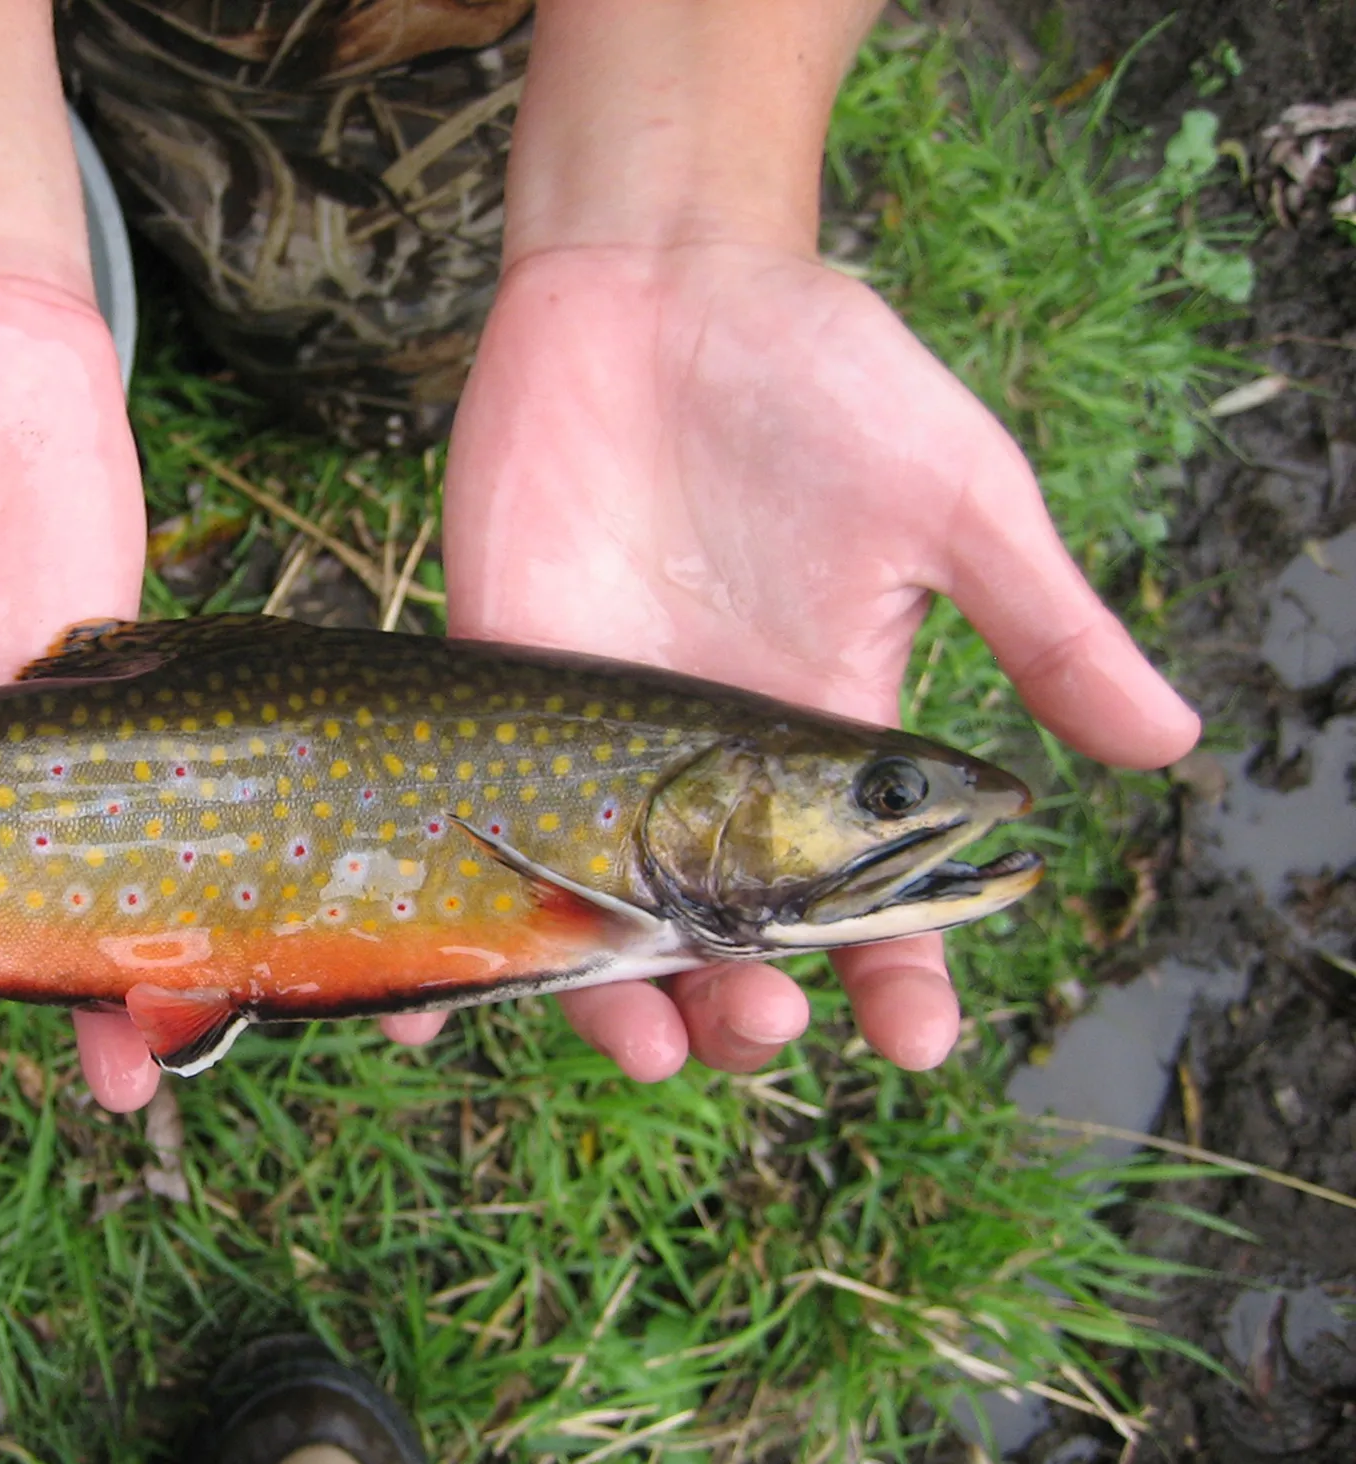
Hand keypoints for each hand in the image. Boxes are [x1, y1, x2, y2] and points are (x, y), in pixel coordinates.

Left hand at [390, 241, 1198, 1077]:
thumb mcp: (954, 496)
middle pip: (725, 936)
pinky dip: (453, 921)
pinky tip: (433, 1000)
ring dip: (614, 998)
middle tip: (757, 1022)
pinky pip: (464, 827)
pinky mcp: (496, 688)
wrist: (660, 281)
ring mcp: (596, 739)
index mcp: (823, 742)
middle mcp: (705, 770)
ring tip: (643, 1042)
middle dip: (745, 1003)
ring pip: (597, 915)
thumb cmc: (822, 377)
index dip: (897, 977)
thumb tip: (1171, 744)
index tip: (915, 1038)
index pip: (869, 899)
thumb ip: (1041, 622)